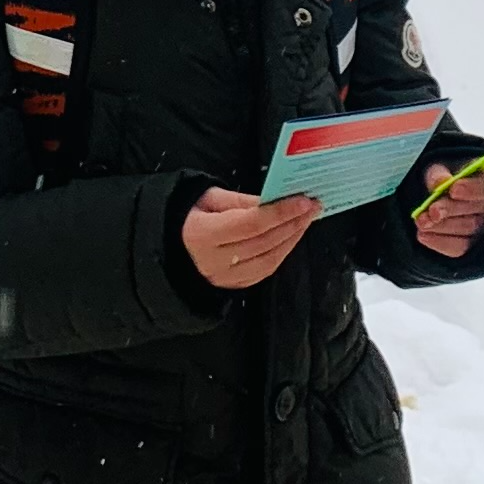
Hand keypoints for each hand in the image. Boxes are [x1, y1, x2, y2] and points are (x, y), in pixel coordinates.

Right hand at [182, 185, 319, 290]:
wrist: (172, 243)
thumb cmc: (190, 214)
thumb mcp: (209, 197)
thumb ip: (241, 200)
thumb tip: (274, 200)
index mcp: (202, 234)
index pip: (251, 223)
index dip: (280, 212)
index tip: (303, 201)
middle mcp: (212, 261)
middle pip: (264, 242)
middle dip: (292, 223)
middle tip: (312, 207)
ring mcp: (222, 278)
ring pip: (269, 260)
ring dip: (292, 239)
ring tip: (305, 220)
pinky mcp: (232, 286)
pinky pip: (264, 271)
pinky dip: (282, 253)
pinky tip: (292, 237)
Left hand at [410, 161, 483, 258]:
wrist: (437, 197)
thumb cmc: (443, 179)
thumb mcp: (439, 171)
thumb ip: (439, 175)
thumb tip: (440, 182)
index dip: (472, 188)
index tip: (453, 188)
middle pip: (476, 208)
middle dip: (451, 209)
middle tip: (432, 210)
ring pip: (467, 228)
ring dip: (442, 226)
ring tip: (422, 222)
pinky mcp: (471, 245)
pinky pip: (459, 247)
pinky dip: (440, 242)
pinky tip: (423, 236)